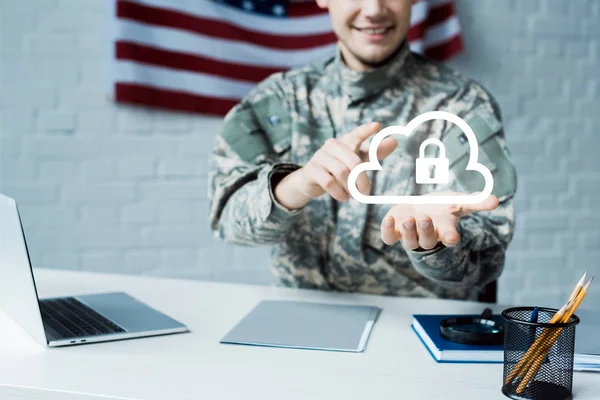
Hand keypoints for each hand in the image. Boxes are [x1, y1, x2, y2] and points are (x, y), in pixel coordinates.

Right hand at [297, 122, 396, 201]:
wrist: (313, 179)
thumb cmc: (341, 167)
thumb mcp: (359, 160)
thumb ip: (375, 152)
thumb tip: (394, 141)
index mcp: (346, 141)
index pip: (357, 134)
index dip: (366, 130)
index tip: (377, 126)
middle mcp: (332, 145)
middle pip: (353, 161)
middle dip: (362, 179)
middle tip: (366, 192)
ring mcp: (320, 156)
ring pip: (341, 172)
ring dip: (350, 187)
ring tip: (352, 195)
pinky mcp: (312, 169)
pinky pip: (328, 182)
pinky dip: (339, 193)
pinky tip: (344, 198)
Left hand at [380, 191, 498, 249]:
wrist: (420, 207)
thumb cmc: (442, 206)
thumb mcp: (459, 201)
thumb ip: (476, 202)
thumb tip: (496, 200)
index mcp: (444, 230)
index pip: (449, 239)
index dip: (450, 239)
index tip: (452, 237)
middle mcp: (427, 236)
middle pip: (427, 241)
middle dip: (426, 231)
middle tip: (425, 219)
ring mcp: (410, 235)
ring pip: (408, 242)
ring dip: (408, 232)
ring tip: (408, 220)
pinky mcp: (394, 231)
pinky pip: (389, 238)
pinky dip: (387, 231)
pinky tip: (388, 220)